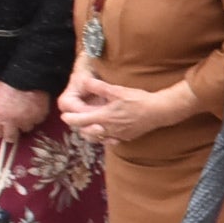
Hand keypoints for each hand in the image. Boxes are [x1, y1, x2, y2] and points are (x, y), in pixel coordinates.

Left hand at [0, 83, 51, 142]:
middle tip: (12, 131)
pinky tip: (33, 110)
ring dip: (24, 124)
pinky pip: (37, 121)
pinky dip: (35, 117)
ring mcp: (26, 120)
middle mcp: (11, 121)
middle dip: (10, 135)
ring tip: (24, 116)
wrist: (27, 77)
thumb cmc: (9, 83)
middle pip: (10, 137)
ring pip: (26, 129)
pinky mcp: (39, 117)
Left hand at [56, 71, 187, 145]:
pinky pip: (109, 140)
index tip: (64, 116)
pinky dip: (104, 137)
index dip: (70, 119)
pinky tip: (106, 131)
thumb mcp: (117, 90)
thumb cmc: (138, 100)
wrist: (159, 111)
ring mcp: (117, 135)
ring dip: (90, 133)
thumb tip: (84, 81)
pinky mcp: (126, 137)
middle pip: (86, 132)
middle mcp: (108, 129)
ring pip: (97, 138)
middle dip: (79, 127)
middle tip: (76, 120)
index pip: (80, 121)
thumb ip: (99, 87)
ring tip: (89, 126)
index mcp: (103, 117)